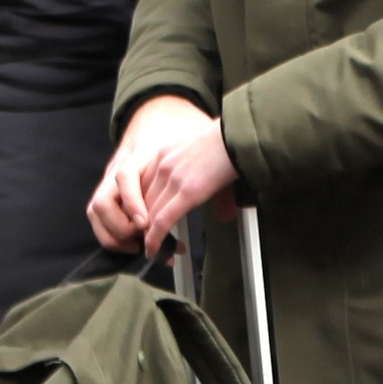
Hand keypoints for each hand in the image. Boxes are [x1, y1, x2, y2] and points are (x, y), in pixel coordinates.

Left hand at [88, 97, 237, 255]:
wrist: (241, 133)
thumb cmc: (233, 141)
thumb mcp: (209, 156)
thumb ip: (208, 180)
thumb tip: (225, 213)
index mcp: (163, 153)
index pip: (141, 188)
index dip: (141, 209)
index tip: (145, 223)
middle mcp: (161, 165)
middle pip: (142, 203)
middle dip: (141, 225)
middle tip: (144, 240)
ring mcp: (172, 179)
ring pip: (149, 214)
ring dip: (148, 236)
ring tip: (150, 249)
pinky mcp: (187, 192)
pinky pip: (163, 220)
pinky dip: (155, 238)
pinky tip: (153, 249)